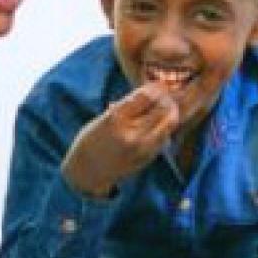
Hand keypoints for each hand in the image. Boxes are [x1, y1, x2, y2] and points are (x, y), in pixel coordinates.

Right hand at [61, 83, 179, 196]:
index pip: (145, 96)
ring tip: (166, 107)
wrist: (87, 173)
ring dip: (170, 111)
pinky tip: (159, 124)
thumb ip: (125, 107)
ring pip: (169, 122)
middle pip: (162, 108)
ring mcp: (142, 147)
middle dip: (166, 98)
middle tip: (165, 94)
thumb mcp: (102, 119)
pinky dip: (165, 128)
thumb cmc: (91, 142)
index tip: (157, 84)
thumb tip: (149, 91)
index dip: (155, 87)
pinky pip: (165, 137)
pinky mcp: (148, 157)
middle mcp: (131, 133)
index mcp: (116, 119)